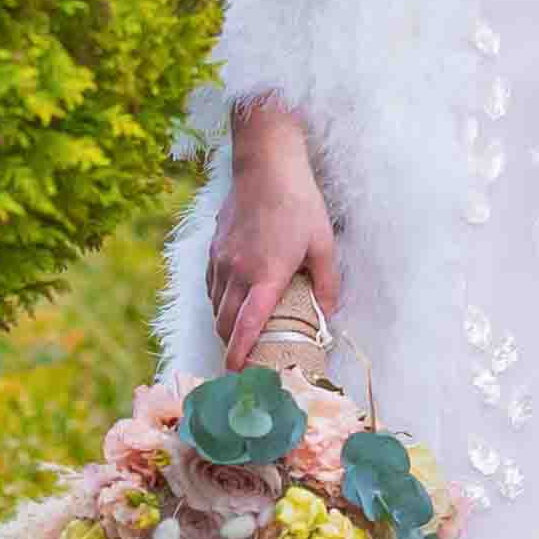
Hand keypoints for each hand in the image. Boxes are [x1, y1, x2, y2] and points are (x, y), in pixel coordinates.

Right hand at [207, 96, 343, 361]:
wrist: (265, 164)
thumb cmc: (299, 203)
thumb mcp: (324, 243)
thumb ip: (326, 283)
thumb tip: (328, 314)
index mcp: (266, 275)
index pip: (247, 326)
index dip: (239, 354)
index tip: (237, 374)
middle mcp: (237, 272)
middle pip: (224, 323)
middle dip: (231, 347)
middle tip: (246, 361)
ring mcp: (221, 261)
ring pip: (215, 307)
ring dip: (225, 326)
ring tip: (240, 336)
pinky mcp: (213, 250)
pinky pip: (210, 288)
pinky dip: (219, 303)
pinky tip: (233, 304)